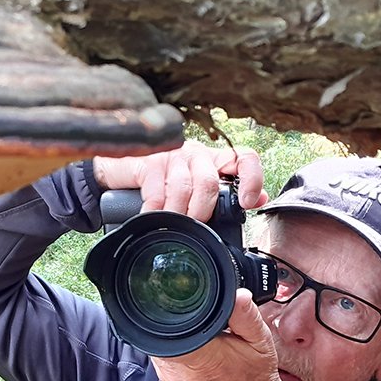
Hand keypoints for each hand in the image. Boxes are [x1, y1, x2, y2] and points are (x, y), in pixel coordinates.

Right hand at [93, 141, 267, 221]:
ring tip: (174, 227)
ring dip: (179, 215)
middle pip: (210, 182)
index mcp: (214, 159)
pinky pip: (157, 193)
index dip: (251, 179)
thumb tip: (260, 199)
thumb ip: (226, 193)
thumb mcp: (196, 186)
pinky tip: (154, 220)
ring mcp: (172, 156)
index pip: (244, 158)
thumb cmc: (163, 182)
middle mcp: (196, 153)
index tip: (246, 202)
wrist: (120, 172)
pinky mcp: (149, 162)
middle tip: (195, 226)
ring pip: (184, 188)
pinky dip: (156, 212)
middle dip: (203, 211)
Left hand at [151, 289, 280, 380]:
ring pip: (158, 342)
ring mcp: (171, 376)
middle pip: (161, 332)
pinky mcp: (169, 379)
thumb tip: (238, 294)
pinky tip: (191, 343)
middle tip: (195, 314)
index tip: (187, 303)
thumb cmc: (255, 377)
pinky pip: (162, 354)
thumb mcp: (260, 342)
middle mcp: (179, 370)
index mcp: (201, 358)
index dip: (175, 310)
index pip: (171, 327)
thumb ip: (247, 316)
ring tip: (195, 331)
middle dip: (174, 318)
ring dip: (173, 332)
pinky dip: (173, 344)